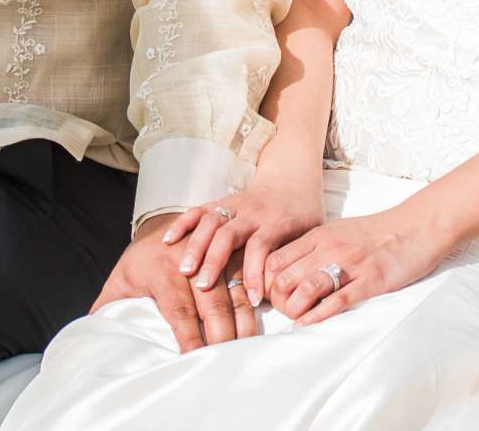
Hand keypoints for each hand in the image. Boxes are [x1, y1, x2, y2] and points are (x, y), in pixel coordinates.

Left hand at [92, 213, 257, 350]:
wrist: (162, 217)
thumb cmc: (141, 258)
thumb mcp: (121, 280)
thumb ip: (107, 306)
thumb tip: (90, 331)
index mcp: (162, 270)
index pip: (178, 311)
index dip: (188, 338)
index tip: (195, 360)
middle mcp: (190, 258)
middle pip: (210, 301)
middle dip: (221, 333)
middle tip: (228, 359)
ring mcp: (212, 249)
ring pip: (232, 286)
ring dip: (242, 316)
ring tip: (247, 344)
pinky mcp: (231, 243)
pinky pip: (248, 267)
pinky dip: (255, 287)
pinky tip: (261, 310)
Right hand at [160, 177, 323, 307]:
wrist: (293, 178)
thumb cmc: (303, 216)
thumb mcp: (310, 235)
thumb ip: (296, 261)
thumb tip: (288, 295)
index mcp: (277, 221)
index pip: (261, 246)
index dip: (256, 273)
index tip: (251, 300)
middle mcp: (253, 212)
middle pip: (229, 233)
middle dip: (215, 261)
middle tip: (203, 286)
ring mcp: (235, 204)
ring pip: (211, 222)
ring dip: (196, 245)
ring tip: (184, 270)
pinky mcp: (222, 200)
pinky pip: (199, 209)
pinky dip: (183, 223)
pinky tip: (168, 240)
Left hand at [264, 206, 454, 326]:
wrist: (416, 226)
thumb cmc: (376, 231)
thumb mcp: (338, 231)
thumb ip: (314, 247)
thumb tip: (287, 268)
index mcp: (319, 236)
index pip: (275, 260)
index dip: (265, 281)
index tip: (268, 294)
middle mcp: (330, 249)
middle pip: (285, 277)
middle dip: (276, 299)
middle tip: (280, 311)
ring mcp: (350, 265)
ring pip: (307, 288)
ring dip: (294, 309)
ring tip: (294, 318)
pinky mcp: (371, 281)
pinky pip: (338, 301)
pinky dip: (318, 316)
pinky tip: (307, 324)